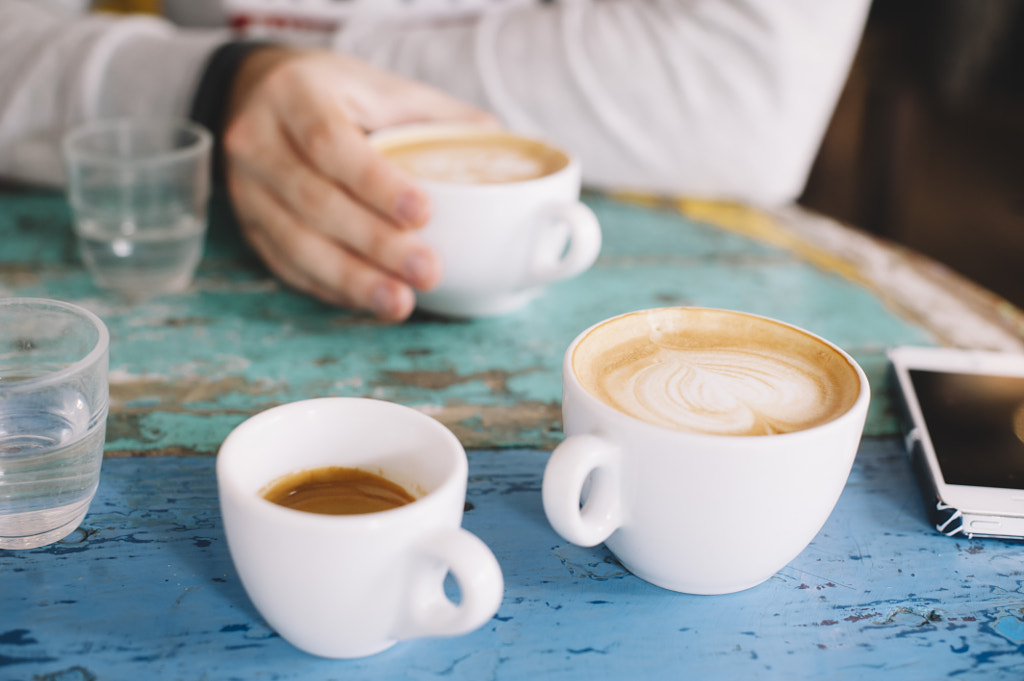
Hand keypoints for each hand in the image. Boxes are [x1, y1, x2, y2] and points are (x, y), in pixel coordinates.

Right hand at [222, 47, 494, 320]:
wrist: (260, 92)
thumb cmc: (337, 94)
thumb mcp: (383, 87)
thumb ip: (440, 116)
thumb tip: (505, 148)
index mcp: (296, 95)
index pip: (330, 143)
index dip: (376, 184)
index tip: (424, 214)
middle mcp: (258, 141)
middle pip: (316, 201)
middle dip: (376, 244)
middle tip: (429, 271)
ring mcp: (246, 189)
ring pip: (297, 243)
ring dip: (353, 279)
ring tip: (400, 303)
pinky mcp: (250, 226)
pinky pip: (288, 265)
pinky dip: (332, 288)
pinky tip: (368, 301)